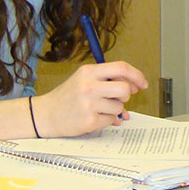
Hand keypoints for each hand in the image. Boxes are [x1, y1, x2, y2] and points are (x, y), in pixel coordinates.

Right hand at [30, 61, 147, 137]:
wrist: (46, 114)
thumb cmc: (68, 96)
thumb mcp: (85, 79)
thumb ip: (108, 79)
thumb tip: (135, 86)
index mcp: (89, 72)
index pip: (122, 68)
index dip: (137, 75)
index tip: (143, 84)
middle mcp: (89, 86)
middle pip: (125, 89)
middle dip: (126, 95)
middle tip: (119, 98)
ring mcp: (89, 104)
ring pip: (120, 107)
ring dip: (115, 109)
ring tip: (100, 108)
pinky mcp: (89, 121)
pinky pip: (111, 120)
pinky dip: (107, 120)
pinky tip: (95, 117)